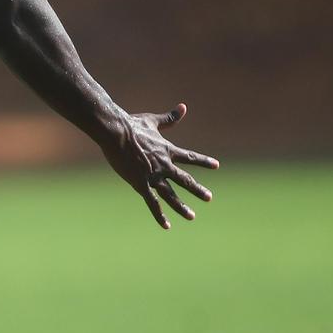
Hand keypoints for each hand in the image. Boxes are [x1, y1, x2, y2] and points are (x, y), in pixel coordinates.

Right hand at [97, 102, 218, 229]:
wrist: (116, 133)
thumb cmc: (131, 125)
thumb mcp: (152, 121)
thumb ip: (169, 118)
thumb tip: (184, 107)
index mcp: (167, 150)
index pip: (190, 157)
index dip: (203, 161)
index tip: (216, 165)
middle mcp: (164, 165)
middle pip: (185, 179)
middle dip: (197, 189)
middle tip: (209, 198)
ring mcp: (153, 176)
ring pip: (171, 195)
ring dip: (182, 207)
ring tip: (191, 216)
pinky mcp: (141, 184)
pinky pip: (152, 203)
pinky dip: (160, 215)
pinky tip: (167, 226)